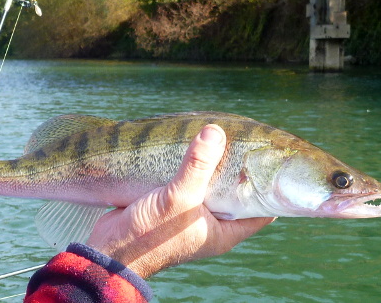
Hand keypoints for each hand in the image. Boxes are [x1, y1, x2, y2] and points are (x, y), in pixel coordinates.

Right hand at [85, 124, 274, 277]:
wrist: (111, 248)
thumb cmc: (151, 235)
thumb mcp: (179, 198)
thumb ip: (197, 165)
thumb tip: (215, 131)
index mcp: (225, 232)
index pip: (261, 209)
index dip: (268, 185)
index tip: (269, 158)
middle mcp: (211, 224)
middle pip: (234, 192)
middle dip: (236, 168)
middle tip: (240, 139)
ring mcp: (189, 215)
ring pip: (208, 185)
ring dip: (209, 165)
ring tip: (215, 137)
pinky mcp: (169, 206)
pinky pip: (186, 183)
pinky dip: (187, 168)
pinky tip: (187, 148)